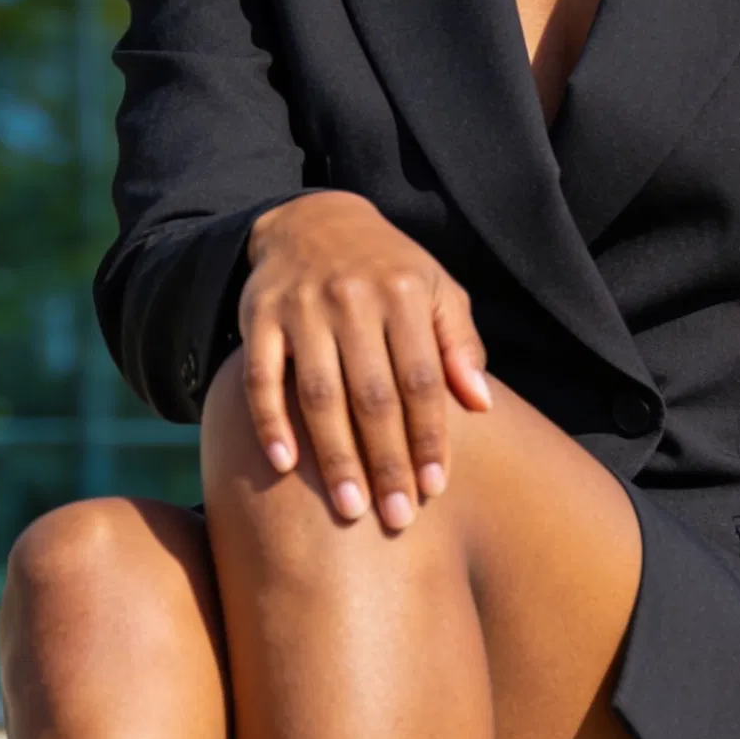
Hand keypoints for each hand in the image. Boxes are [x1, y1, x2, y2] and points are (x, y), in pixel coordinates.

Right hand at [239, 191, 490, 529]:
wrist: (312, 220)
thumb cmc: (389, 270)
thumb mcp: (436, 290)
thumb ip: (459, 344)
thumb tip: (482, 404)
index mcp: (403, 293)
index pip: (421, 379)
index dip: (429, 436)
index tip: (435, 487)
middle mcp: (352, 298)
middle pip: (372, 395)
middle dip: (387, 462)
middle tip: (397, 518)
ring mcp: (301, 308)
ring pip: (319, 394)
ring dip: (335, 457)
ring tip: (351, 510)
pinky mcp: (258, 316)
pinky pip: (260, 377)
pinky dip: (270, 422)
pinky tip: (284, 466)